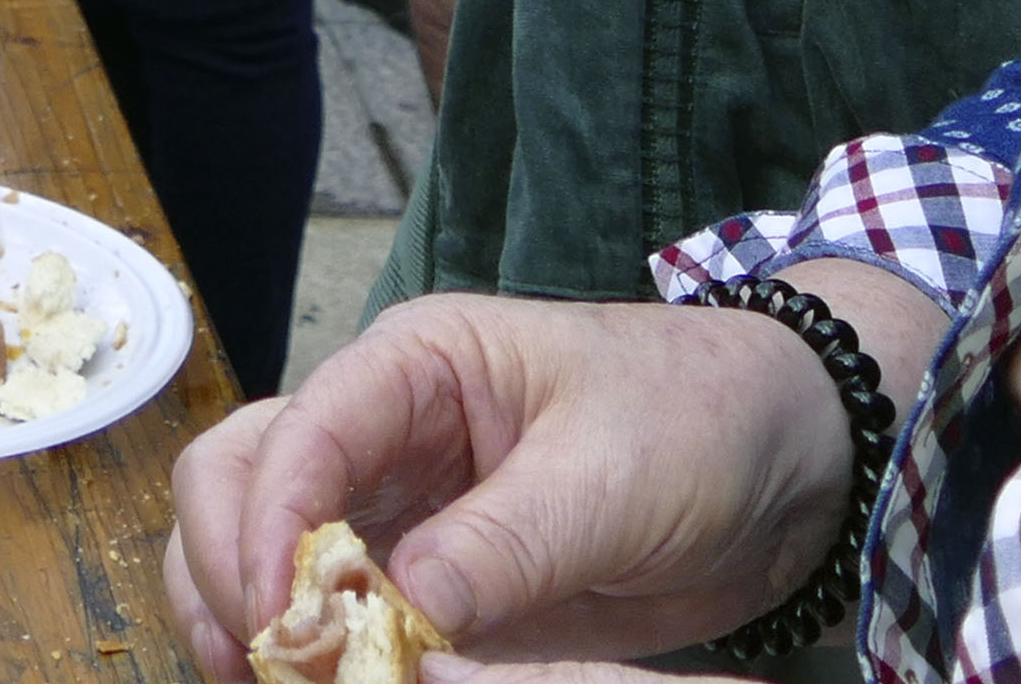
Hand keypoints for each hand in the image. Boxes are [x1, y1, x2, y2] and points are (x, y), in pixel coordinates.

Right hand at [159, 289, 861, 681]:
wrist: (792, 465)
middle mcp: (381, 431)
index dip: (267, 526)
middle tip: (267, 667)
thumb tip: (396, 615)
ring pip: (257, 542)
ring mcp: (397, 507)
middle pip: (238, 478)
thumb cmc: (700, 420)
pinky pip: (335, 611)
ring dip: (239, 613)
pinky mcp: (429, 581)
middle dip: (228, 570)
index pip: (298, 435)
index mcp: (413, 367)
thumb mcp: (611, 476)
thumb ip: (504, 542)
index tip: (282, 621)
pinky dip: (303, 650)